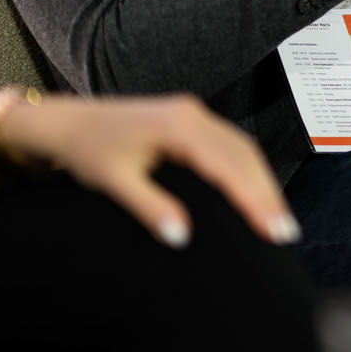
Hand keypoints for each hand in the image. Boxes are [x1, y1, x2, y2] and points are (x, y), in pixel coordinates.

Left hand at [0, 93, 298, 248]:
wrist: (64, 123)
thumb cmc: (86, 152)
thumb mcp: (113, 182)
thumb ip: (149, 207)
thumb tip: (181, 237)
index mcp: (178, 126)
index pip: (229, 166)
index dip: (255, 199)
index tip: (276, 232)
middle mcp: (193, 114)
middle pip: (245, 155)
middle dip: (267, 194)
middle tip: (286, 235)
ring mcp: (193, 114)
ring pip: (242, 148)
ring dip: (261, 183)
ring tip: (276, 221)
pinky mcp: (190, 121)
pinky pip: (230, 145)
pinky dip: (247, 172)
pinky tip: (252, 195)